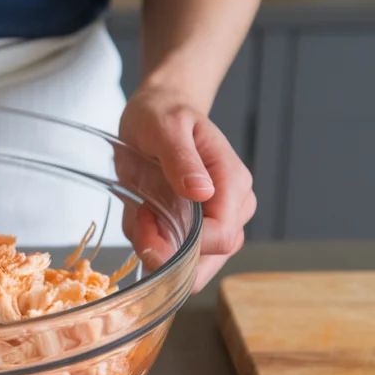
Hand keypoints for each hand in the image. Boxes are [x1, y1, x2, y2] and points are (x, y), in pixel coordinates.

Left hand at [118, 85, 255, 292]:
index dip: (183, 245)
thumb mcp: (165, 127)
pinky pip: (181, 256)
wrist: (160, 110)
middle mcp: (235, 206)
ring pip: (196, 264)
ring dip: (161, 250)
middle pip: (211, 257)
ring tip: (142, 214)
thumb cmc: (163, 114)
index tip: (148, 220)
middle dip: (169, 253)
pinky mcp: (201, 228)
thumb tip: (202, 191)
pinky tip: (145, 219)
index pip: (222, 236)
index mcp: (232, 181)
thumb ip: (181, 158)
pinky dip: (157, 247)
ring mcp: (220, 220)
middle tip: (139, 219)